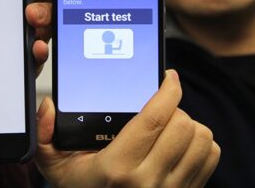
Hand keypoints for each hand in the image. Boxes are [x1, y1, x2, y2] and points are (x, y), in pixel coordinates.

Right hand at [35, 70, 219, 186]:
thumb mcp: (55, 165)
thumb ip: (44, 134)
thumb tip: (48, 106)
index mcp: (117, 168)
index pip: (154, 118)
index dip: (167, 90)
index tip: (169, 77)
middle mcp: (149, 181)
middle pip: (183, 125)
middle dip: (174, 108)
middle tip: (160, 108)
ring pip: (201, 138)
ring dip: (189, 125)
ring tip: (170, 126)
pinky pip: (210, 156)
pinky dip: (200, 144)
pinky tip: (179, 144)